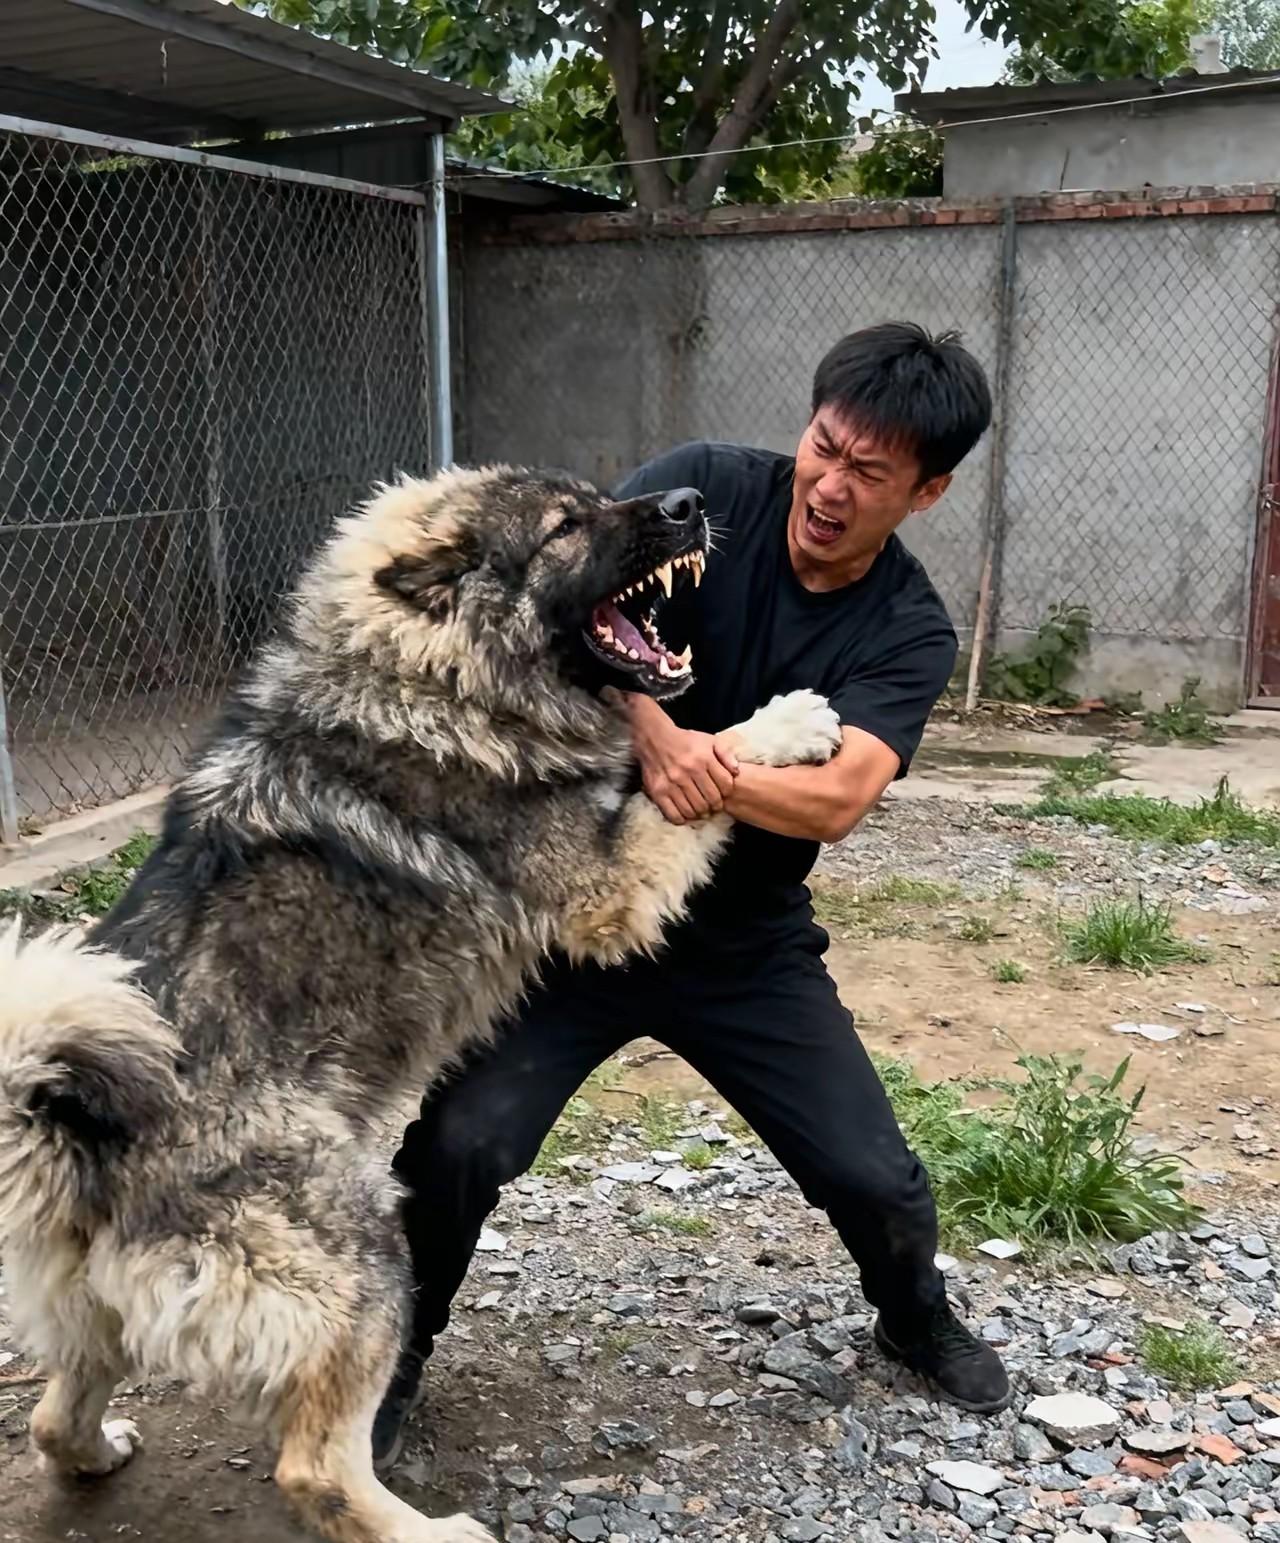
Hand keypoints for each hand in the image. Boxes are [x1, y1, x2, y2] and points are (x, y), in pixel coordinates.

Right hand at [625, 696, 739, 823]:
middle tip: (713, 806)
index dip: (727, 792)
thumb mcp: (709, 740)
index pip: (725, 785)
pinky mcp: (658, 792)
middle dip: (715, 806)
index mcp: (703, 759)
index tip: (723, 793)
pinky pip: (673, 814)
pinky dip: (682, 818)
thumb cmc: (685, 741)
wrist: (654, 739)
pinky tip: (685, 813)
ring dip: (700, 814)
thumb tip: (736, 771)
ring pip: (694, 810)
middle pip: (710, 800)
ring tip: (700, 810)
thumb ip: (726, 753)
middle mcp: (688, 771)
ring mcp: (672, 783)